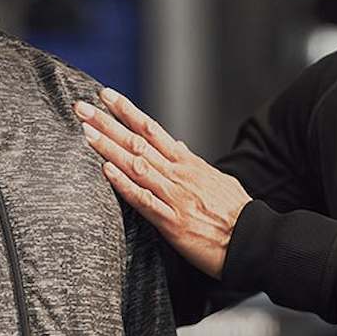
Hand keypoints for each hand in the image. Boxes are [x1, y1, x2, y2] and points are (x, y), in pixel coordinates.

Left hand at [74, 88, 248, 278]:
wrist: (255, 240)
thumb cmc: (236, 212)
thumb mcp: (216, 178)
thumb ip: (192, 162)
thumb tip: (176, 144)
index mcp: (187, 163)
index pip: (152, 129)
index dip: (127, 111)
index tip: (106, 95)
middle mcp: (178, 174)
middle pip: (137, 141)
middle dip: (107, 123)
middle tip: (82, 107)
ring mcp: (174, 196)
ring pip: (136, 165)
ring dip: (109, 148)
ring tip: (86, 131)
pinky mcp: (172, 222)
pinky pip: (144, 200)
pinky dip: (125, 185)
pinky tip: (107, 172)